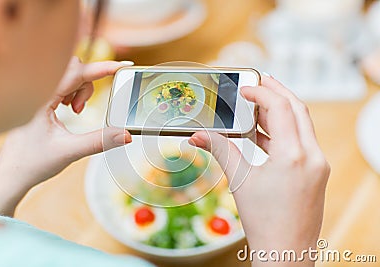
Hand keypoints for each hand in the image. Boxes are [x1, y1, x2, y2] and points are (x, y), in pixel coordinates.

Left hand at [0, 57, 132, 215]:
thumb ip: (100, 141)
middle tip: (80, 109)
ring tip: (74, 111)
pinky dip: (72, 92)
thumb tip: (125, 135)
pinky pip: (61, 83)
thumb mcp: (70, 151)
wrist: (11, 174)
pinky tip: (67, 108)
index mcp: (40, 99)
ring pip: (69, 75)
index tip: (122, 66)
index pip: (77, 73)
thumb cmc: (31, 163)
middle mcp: (37, 91)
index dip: (102, 68)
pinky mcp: (39, 98)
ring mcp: (37, 93)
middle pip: (73, 69)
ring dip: (80, 90)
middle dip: (86, 85)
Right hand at [189, 75, 329, 265]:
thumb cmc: (265, 223)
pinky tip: (263, 134)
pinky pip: (302, 140)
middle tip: (259, 82)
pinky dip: (284, 131)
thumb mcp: (239, 181)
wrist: (285, 253)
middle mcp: (313, 156)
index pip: (281, 108)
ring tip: (258, 105)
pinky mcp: (317, 172)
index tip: (245, 88)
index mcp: (294, 155)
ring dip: (281, 111)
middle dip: (277, 92)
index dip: (261, 92)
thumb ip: (220, 150)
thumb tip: (197, 136)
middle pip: (297, 109)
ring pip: (302, 124)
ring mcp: (318, 164)